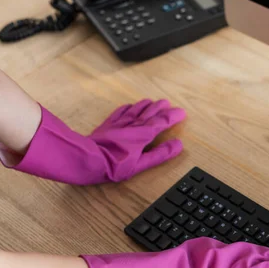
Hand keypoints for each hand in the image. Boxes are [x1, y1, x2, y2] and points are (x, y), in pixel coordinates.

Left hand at [0, 99, 185, 184]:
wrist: (86, 159)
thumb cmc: (114, 165)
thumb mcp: (141, 164)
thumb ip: (160, 154)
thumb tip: (178, 145)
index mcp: (143, 134)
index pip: (161, 122)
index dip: (173, 117)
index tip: (182, 113)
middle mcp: (132, 125)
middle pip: (149, 112)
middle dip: (160, 107)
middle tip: (168, 103)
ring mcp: (119, 124)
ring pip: (135, 110)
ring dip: (145, 105)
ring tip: (152, 101)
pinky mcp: (107, 126)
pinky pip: (119, 112)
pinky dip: (127, 107)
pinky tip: (129, 105)